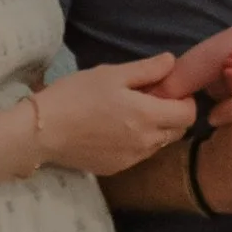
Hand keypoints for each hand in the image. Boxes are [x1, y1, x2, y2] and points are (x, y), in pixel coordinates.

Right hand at [35, 56, 195, 177]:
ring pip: (159, 144)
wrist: (43, 131)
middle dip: (173, 115)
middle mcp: (146, 142)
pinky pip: (139, 155)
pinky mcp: (117, 169)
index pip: (188, 114)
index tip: (167, 90)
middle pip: (178, 131)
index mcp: (148, 116)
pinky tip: (115, 130)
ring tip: (130, 114)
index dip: (184, 100)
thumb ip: (147, 70)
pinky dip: (138, 142)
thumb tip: (172, 62)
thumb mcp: (111, 74)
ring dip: (156, 129)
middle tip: (150, 100)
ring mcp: (132, 159)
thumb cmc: (76, 95)